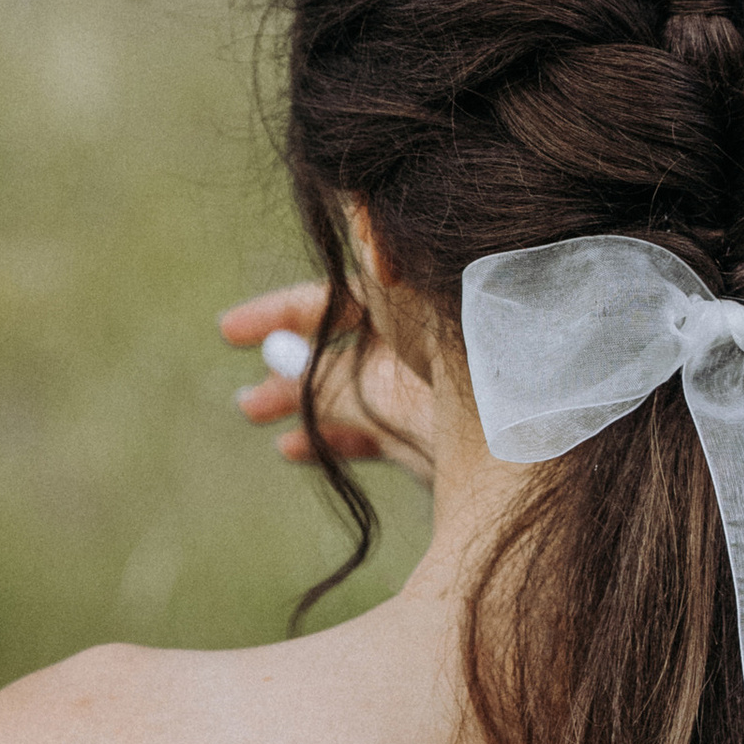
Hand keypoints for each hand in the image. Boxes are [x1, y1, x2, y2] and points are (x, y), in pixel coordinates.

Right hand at [221, 281, 436, 489]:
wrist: (516, 423)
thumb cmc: (452, 346)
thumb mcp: (386, 314)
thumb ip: (341, 312)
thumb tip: (289, 337)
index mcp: (410, 299)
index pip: (336, 298)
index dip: (282, 312)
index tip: (228, 332)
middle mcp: (418, 342)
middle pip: (340, 349)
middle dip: (286, 363)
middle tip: (244, 386)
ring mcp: (423, 390)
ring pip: (349, 393)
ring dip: (297, 400)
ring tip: (250, 410)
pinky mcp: (428, 435)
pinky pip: (370, 433)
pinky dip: (328, 437)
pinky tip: (290, 446)